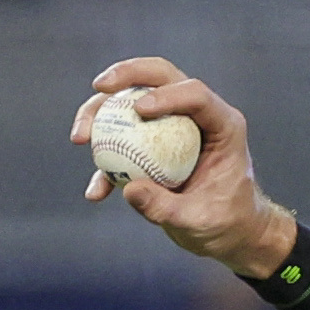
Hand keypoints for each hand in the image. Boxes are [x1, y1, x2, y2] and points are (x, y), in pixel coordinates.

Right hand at [71, 58, 291, 276]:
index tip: (139, 109)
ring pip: (134, 98)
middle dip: (126, 74)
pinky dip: (106, 160)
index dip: (166, 94)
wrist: (229, 235)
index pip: (195, 93)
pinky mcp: (154, 141)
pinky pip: (124, 138)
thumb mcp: (201, 221)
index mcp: (223, 124)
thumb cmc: (226, 224)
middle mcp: (198, 115)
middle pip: (160, 76)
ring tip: (79, 138)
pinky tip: (96, 192)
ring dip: (101, 110)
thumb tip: (129, 189)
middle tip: (98, 87)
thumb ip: (167, 207)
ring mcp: (174, 124)